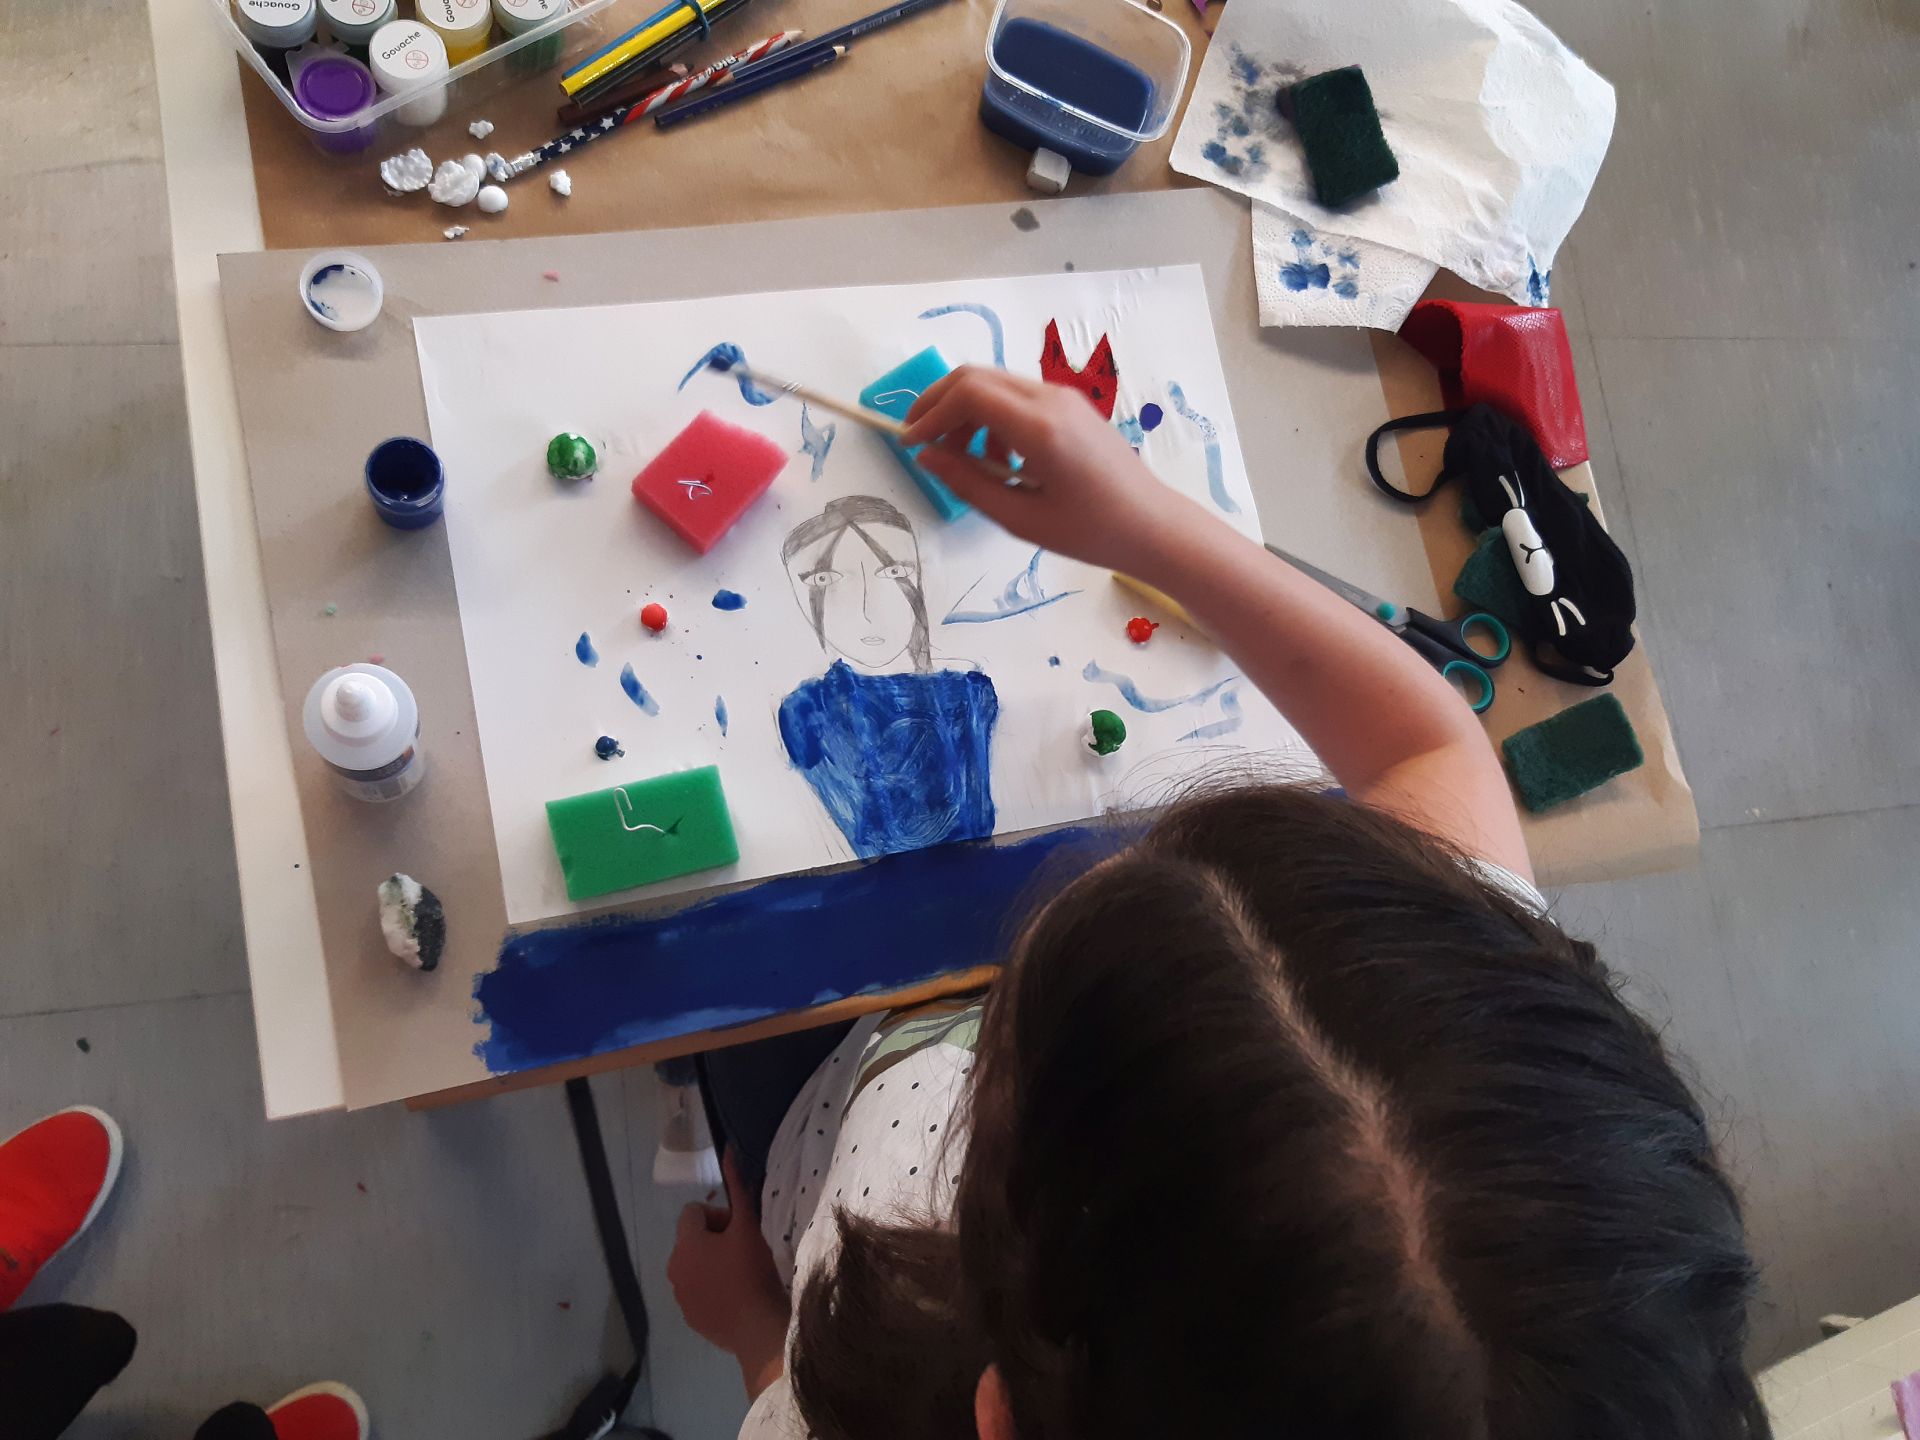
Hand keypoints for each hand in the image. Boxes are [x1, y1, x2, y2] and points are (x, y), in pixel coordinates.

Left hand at [667, 1150, 790, 1395]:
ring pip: (694, 1266)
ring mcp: (680, 1295)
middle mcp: (674, 1267)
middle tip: (743, 1251)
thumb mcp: (748, 1225)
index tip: (739, 1230)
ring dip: (712, 1264)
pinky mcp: (690, 1317)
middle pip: (692, 1240)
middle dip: (715, 1240)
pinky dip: (712, 1289)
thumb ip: (737, 1187)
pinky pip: (698, 1292)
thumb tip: (727, 1151)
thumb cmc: (752, 1271)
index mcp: (685, 1243)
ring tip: (741, 1274)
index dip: (719, 1216)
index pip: (694, 1212)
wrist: (757, 1326)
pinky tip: (735, 1296)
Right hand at [902, 366, 1213, 577]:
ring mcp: (1063, 397)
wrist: (1153, 526)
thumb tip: (926, 457)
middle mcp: (1050, 399)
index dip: (930, 414)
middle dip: (939, 405)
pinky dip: (992, 418)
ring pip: (994, 384)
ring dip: (965, 413)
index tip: (909, 444)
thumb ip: (968, 484)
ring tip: (962, 461)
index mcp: (1040, 428)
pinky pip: (1016, 396)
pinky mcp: (1070, 405)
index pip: (968, 393)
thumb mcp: (1020, 518)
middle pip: (976, 376)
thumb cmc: (1091, 532)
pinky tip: (998, 459)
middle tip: (920, 443)